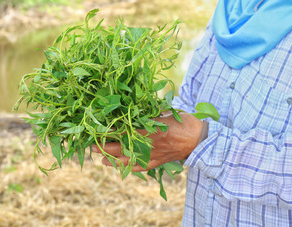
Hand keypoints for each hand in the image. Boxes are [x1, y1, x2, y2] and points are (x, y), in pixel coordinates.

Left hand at [92, 112, 206, 171]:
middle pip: (121, 148)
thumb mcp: (165, 113)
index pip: (123, 133)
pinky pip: (141, 167)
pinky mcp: (158, 162)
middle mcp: (148, 145)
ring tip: (102, 161)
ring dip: (114, 160)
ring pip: (129, 160)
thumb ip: (149, 114)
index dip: (108, 134)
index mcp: (149, 130)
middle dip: (105, 148)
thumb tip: (134, 111)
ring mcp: (152, 156)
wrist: (199, 139)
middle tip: (92, 147)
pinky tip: (121, 169)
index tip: (96, 132)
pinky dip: (130, 168)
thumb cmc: (184, 122)